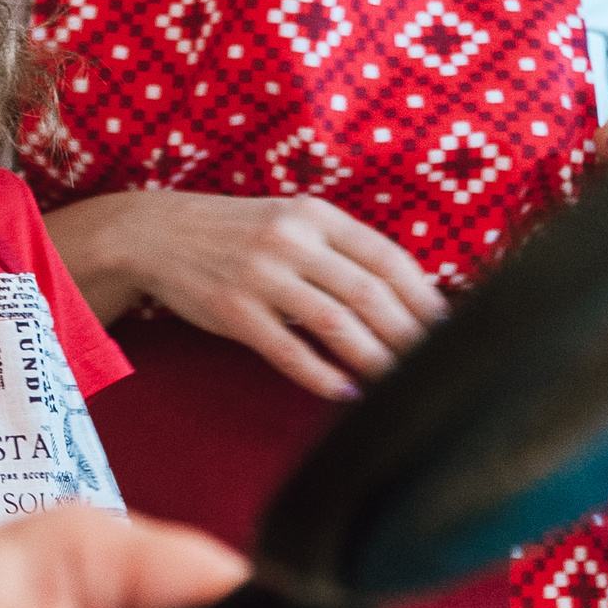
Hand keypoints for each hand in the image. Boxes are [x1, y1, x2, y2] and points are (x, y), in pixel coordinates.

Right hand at [45, 190, 445, 400]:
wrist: (155, 233)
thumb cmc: (237, 233)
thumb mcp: (291, 222)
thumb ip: (341, 251)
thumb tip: (410, 298)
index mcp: (314, 214)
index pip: (388, 258)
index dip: (425, 299)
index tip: (452, 331)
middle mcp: (291, 239)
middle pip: (370, 294)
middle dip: (411, 337)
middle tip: (438, 368)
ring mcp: (260, 274)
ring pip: (336, 324)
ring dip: (376, 360)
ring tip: (401, 386)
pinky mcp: (232, 309)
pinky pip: (288, 350)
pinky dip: (322, 375)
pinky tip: (346, 392)